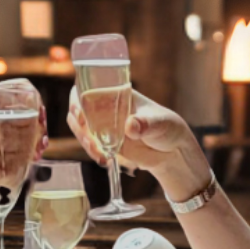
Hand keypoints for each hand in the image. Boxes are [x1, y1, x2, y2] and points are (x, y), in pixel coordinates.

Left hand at [0, 81, 47, 191]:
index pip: (11, 92)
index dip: (29, 97)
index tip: (37, 109)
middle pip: (23, 114)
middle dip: (37, 122)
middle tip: (42, 133)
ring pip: (23, 135)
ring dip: (35, 141)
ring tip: (40, 149)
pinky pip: (16, 156)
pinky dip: (27, 158)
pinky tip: (33, 162)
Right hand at [66, 86, 193, 175]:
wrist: (172, 151)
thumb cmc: (168, 127)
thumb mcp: (160, 123)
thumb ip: (145, 123)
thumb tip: (130, 126)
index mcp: (117, 93)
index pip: (89, 88)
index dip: (78, 98)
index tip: (80, 112)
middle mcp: (106, 107)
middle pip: (78, 109)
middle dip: (79, 125)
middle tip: (91, 140)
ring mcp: (103, 125)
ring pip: (81, 129)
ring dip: (84, 141)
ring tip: (100, 153)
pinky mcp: (104, 142)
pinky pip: (90, 144)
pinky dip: (92, 152)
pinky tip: (104, 159)